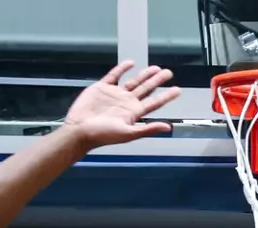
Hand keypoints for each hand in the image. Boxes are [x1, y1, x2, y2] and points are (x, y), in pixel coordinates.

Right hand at [64, 62, 180, 147]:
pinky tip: (130, 63)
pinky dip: (122, 68)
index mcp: (134, 113)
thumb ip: (148, 129)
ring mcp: (115, 94)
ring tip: (155, 68)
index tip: (177, 90)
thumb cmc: (102, 135)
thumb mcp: (128, 133)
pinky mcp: (102, 88)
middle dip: (158, 81)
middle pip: (146, 89)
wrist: (80, 130)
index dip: (166, 96)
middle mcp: (126, 103)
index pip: (154, 103)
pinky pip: (114, 75)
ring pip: (133, 81)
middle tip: (169, 73)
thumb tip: (168, 128)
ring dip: (144, 75)